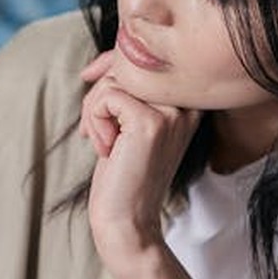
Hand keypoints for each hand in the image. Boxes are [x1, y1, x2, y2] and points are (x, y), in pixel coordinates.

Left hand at [79, 51, 200, 278]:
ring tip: (101, 142)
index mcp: (189, 103)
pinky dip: (94, 118)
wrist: (127, 221)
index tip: (88, 77)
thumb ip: (125, 91)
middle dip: (99, 92)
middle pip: (129, 65)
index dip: (111, 62)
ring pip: (115, 79)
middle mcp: (188, 104)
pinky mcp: (151, 122)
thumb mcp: (126, 125)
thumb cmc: (122, 174)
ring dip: (94, 109)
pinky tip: (104, 148)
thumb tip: (97, 64)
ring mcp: (172, 112)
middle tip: (93, 129)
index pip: (147, 58)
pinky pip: (108, 96)